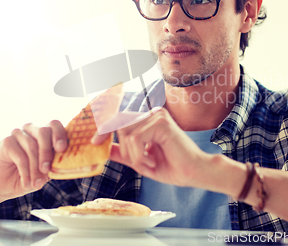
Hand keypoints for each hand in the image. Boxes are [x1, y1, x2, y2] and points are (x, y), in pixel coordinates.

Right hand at [0, 120, 67, 200]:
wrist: (5, 186)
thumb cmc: (30, 176)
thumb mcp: (46, 171)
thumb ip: (55, 163)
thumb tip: (66, 160)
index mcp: (45, 133)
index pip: (54, 125)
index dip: (59, 134)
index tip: (61, 149)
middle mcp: (32, 129)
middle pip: (43, 132)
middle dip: (47, 153)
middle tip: (46, 170)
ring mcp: (18, 133)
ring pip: (31, 146)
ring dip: (35, 168)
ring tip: (36, 183)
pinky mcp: (6, 141)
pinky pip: (20, 156)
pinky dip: (25, 172)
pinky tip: (26, 182)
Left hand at [92, 107, 209, 186]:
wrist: (194, 173)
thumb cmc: (172, 167)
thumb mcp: (140, 160)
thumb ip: (123, 152)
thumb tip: (103, 147)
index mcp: (148, 119)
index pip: (119, 117)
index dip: (103, 126)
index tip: (93, 141)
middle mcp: (152, 113)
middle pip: (119, 125)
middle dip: (123, 149)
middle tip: (138, 164)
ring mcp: (157, 116)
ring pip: (126, 134)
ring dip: (133, 155)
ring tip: (147, 165)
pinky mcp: (161, 123)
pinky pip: (136, 139)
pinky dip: (139, 155)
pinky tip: (151, 163)